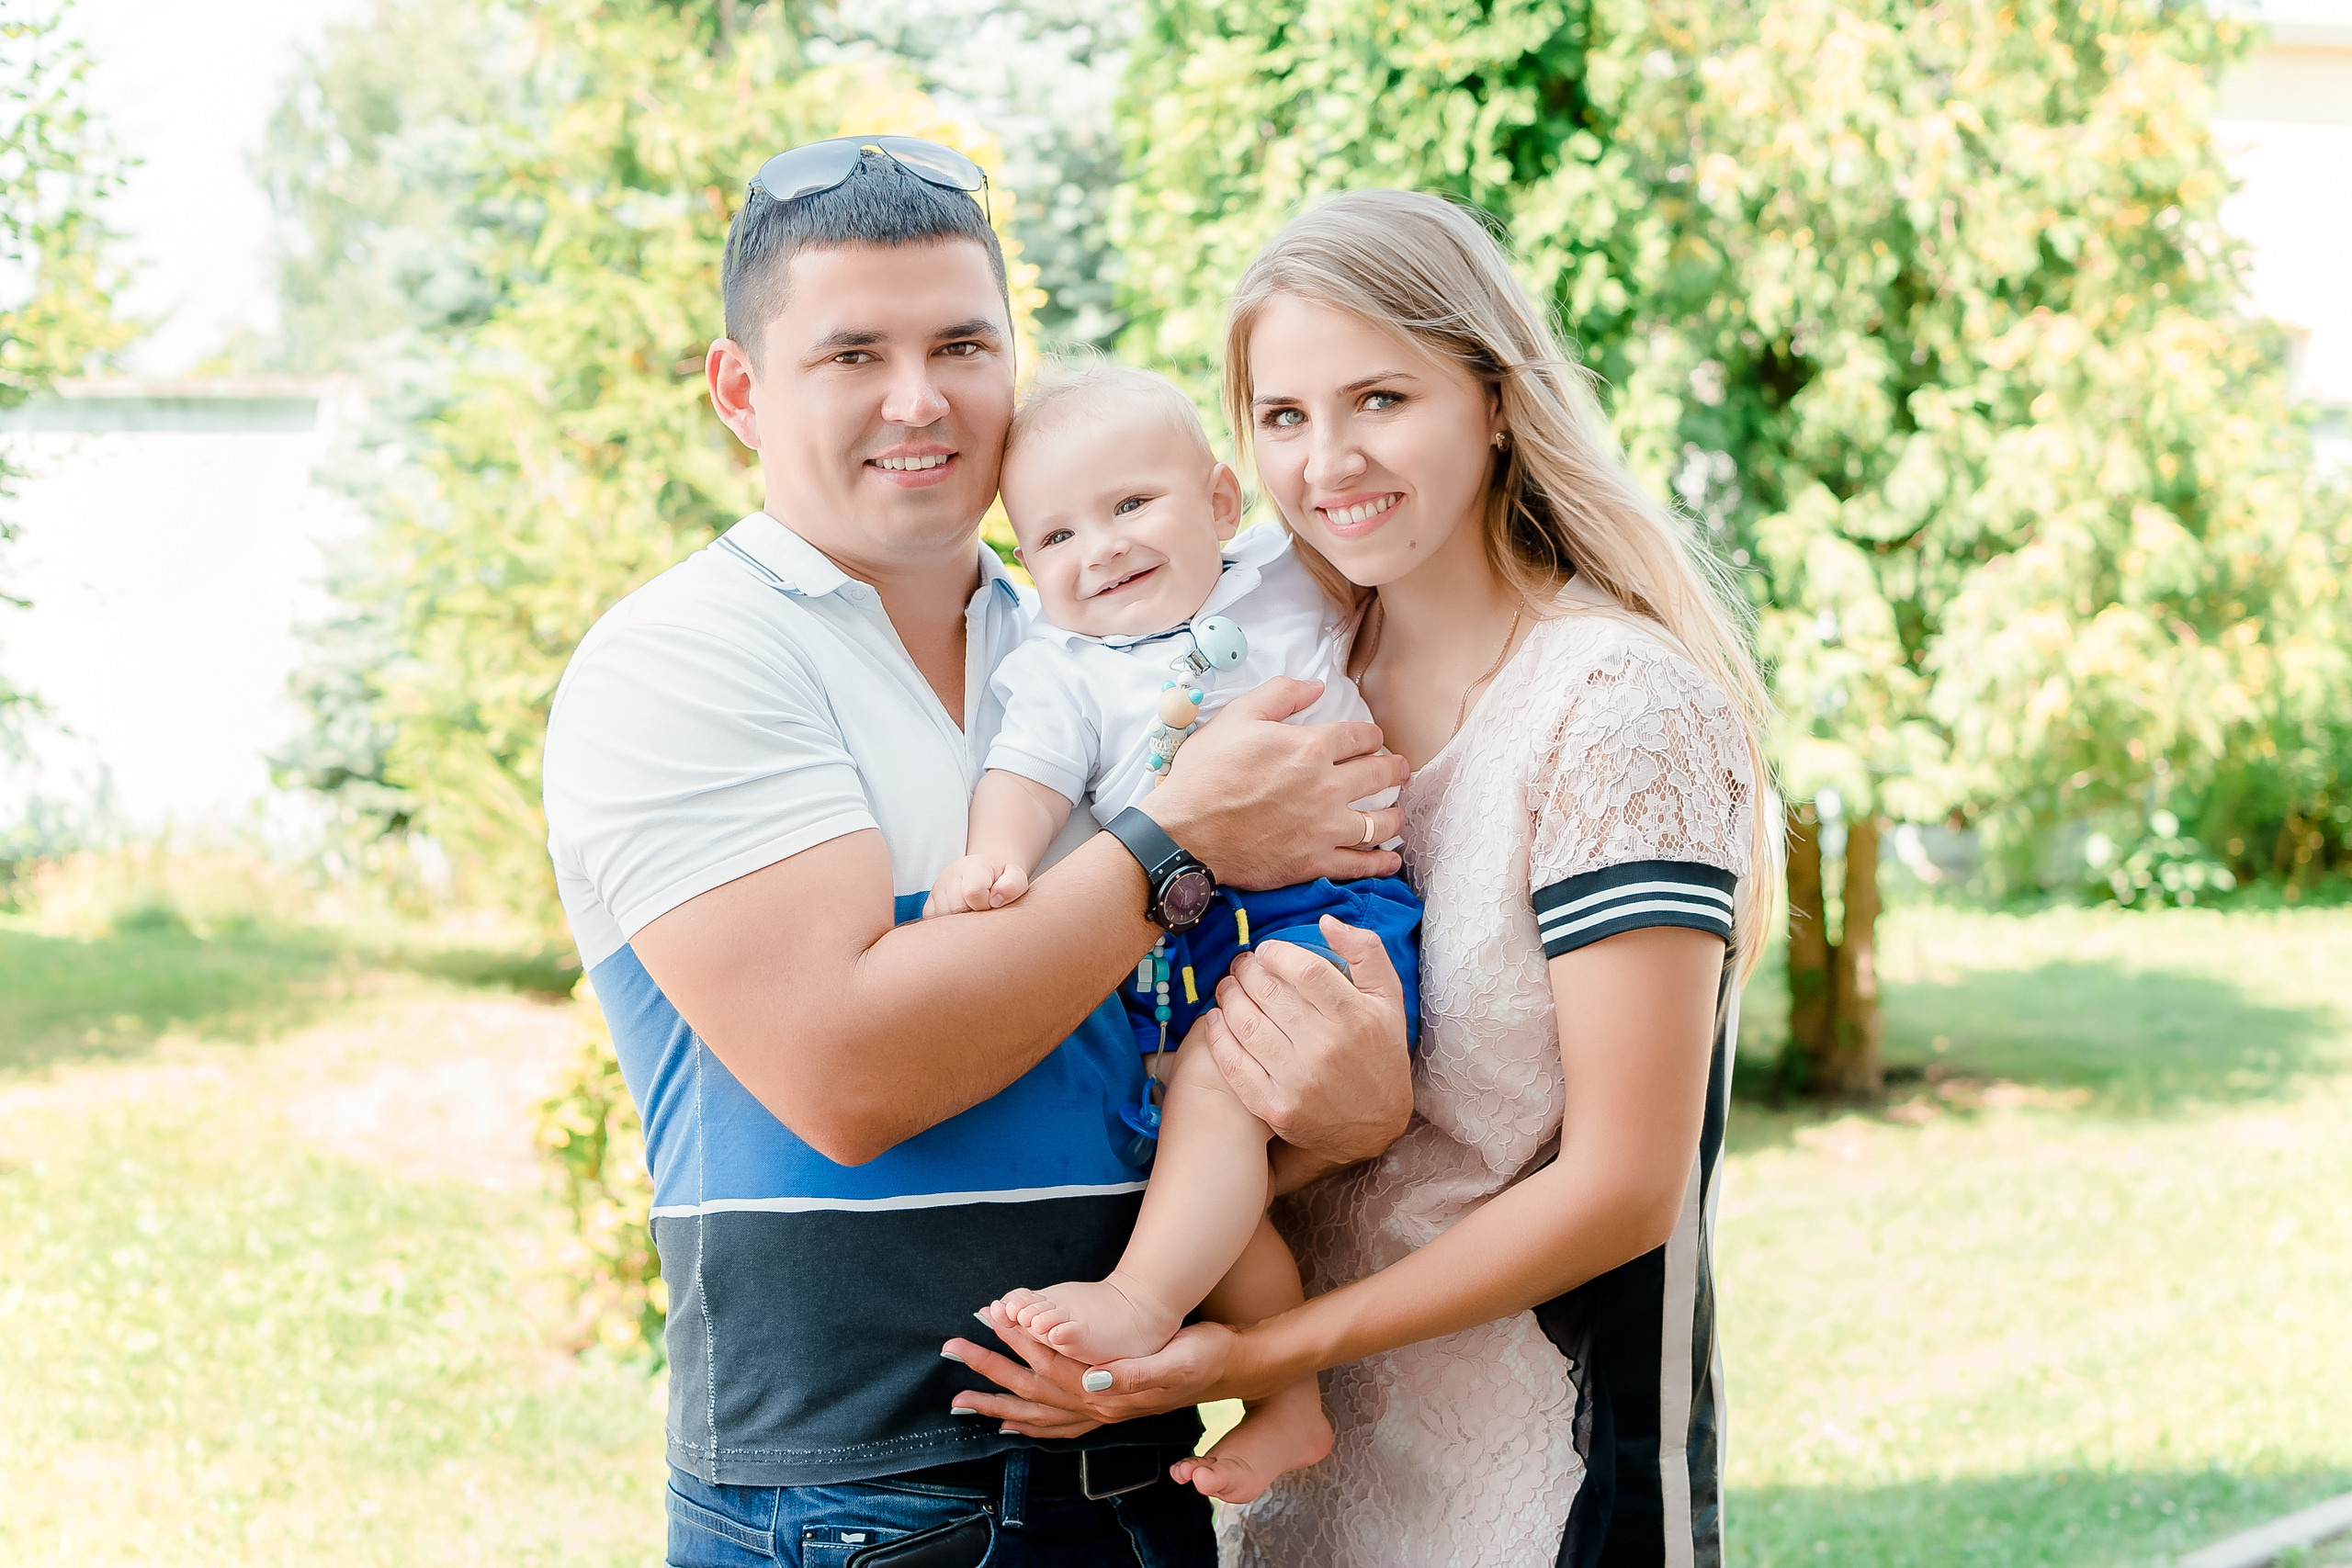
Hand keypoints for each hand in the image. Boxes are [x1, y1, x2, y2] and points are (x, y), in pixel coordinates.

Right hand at [923, 854, 1029, 917]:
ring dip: (960, 922)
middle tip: (984, 909)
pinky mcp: (928, 905)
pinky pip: (932, 922)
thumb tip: (995, 899)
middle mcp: (951, 875)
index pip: (972, 892)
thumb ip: (1012, 886)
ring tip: (973, 911)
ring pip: (943, 918)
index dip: (986, 905)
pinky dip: (946, 926)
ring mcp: (937, 890)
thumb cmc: (1004, 880)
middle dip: (974, 915)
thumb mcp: (1016, 878)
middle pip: (957, 908)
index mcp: (975, 865)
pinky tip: (960, 917)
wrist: (989, 875)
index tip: (993, 903)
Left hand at [943, 1303, 1248, 1435]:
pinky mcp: (1107, 1413)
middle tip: (950, 1350)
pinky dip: (1028, 1424)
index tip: (986, 1315)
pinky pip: (1056, 1426)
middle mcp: (1100, 1409)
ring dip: (998, 1403)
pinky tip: (1010, 1422)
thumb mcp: (1176, 1358)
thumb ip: (1131, 1373)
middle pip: (1031, 1390)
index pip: (1050, 1363)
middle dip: (988, 1370)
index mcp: (1110, 1392)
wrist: (1232, 1368)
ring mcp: (1102, 1415)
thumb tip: (1090, 1377)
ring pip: (1037, 1414)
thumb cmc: (1205, 1354)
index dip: (1016, 1339)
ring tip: (961, 1399)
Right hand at [1144, 678, 1407, 890]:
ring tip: (1397, 814)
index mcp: (1311, 747)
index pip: (1361, 737)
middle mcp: (1327, 786)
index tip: (1373, 741)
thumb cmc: (1205, 774)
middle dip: (1394, 769)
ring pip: (1379, 823)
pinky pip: (1360, 865)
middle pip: (1379, 775)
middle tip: (1399, 770)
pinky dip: (1380, 864)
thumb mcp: (1237, 717)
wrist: (1184, 833)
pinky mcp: (1314, 862)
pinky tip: (1390, 860)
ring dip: (1394, 816)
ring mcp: (1324, 828)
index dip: (1372, 736)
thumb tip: (1316, 686)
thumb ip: (1281, 694)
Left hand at [1199, 916, 1410, 1182]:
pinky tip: (1217, 1019)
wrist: (1376, 1127)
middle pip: (1268, 994)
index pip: (1303, 970)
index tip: (1267, 951)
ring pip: (1246, 1025)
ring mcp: (1297, 1081)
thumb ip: (1366, 952)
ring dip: (1228, 997)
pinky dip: (1218, 1037)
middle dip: (1246, 971)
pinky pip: (1234, 1065)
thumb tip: (1327, 921)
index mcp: (1355, 1017)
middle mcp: (1325, 1048)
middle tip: (1242, 965)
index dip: (1276, 953)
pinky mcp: (1274, 1107)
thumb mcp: (1389, 1000)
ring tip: (1228, 987)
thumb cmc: (1381, 1054)